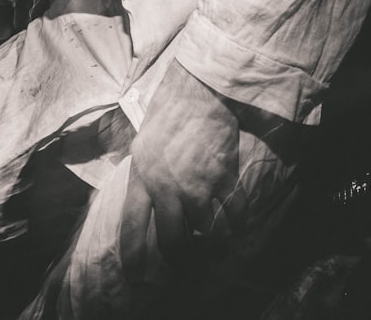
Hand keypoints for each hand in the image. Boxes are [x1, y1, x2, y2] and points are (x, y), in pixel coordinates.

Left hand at [129, 65, 247, 263]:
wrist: (199, 93)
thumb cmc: (167, 117)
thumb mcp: (142, 147)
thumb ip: (143, 179)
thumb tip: (146, 206)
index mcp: (143, 178)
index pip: (133, 226)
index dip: (134, 255)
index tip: (137, 276)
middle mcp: (168, 187)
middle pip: (174, 243)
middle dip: (181, 261)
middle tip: (187, 264)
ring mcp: (199, 185)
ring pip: (208, 236)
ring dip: (213, 248)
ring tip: (214, 251)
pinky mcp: (225, 179)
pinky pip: (235, 217)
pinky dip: (237, 228)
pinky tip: (235, 229)